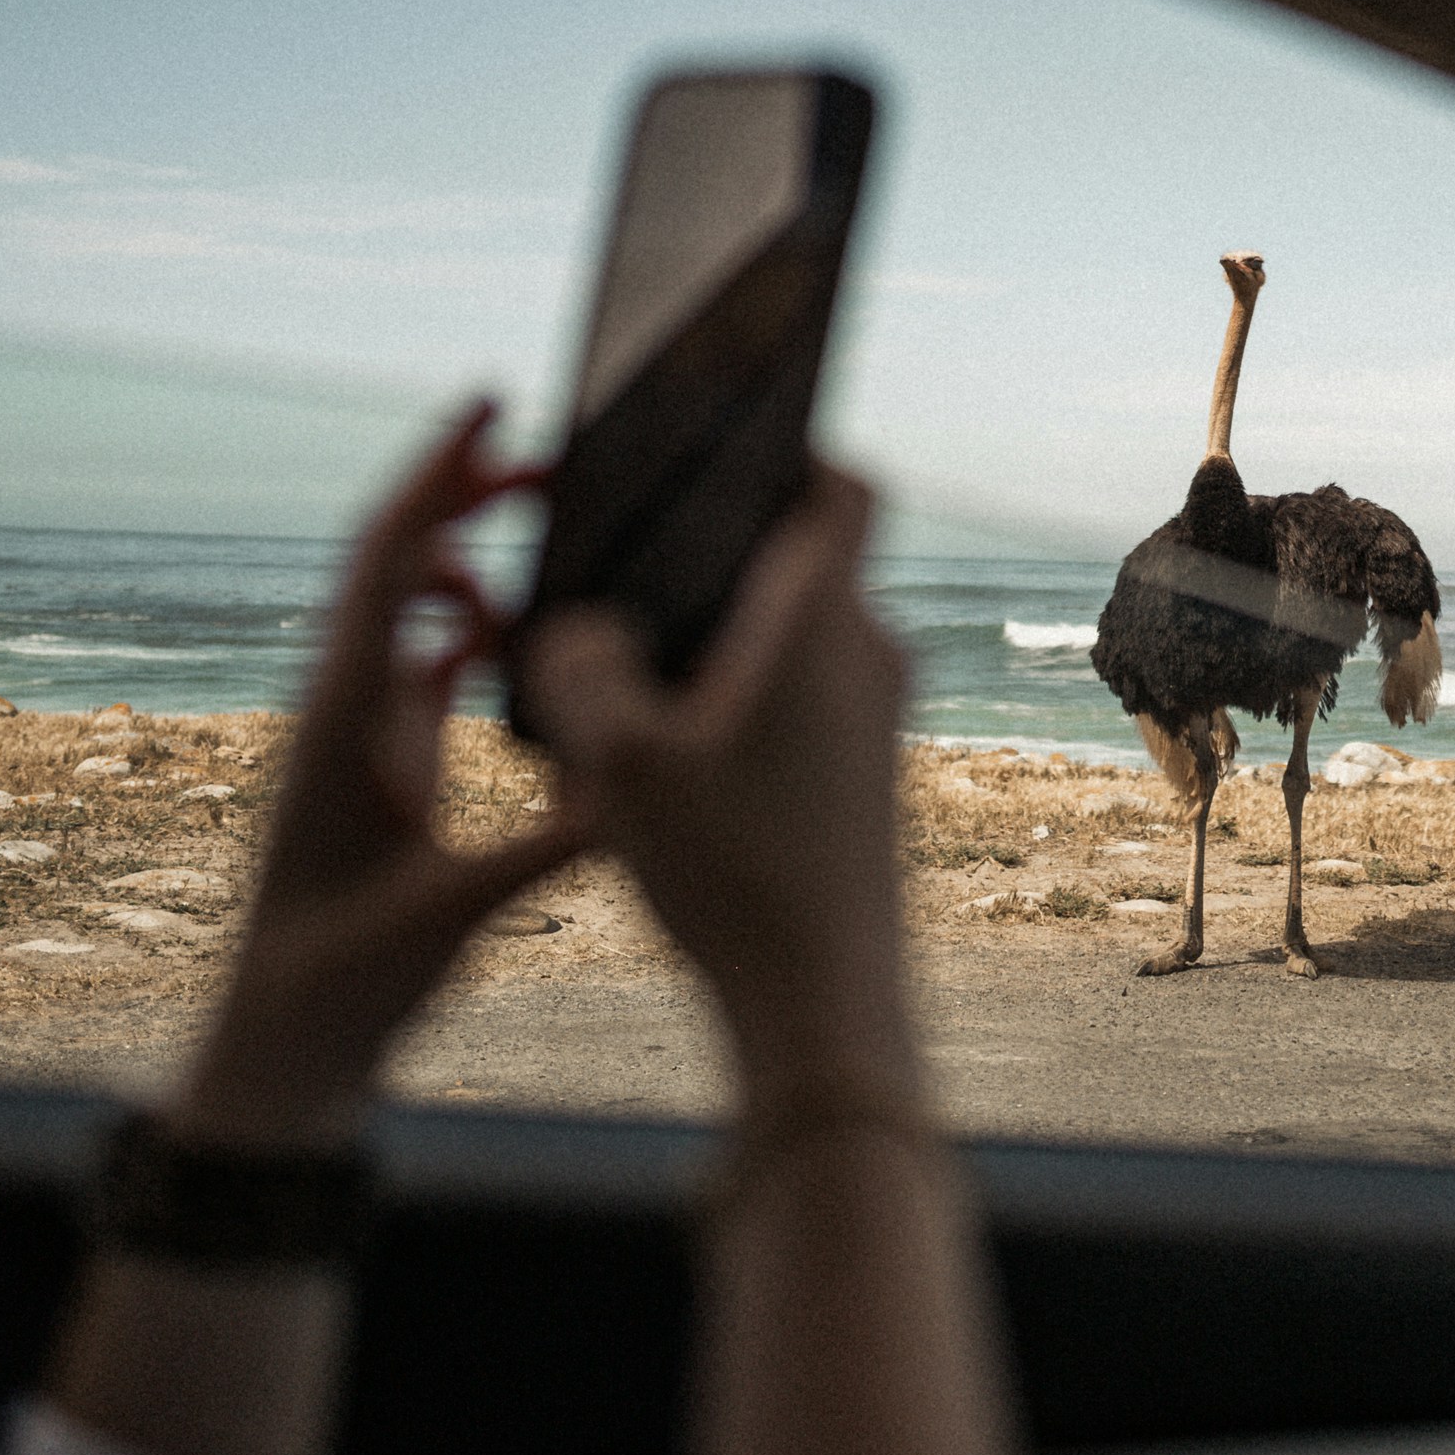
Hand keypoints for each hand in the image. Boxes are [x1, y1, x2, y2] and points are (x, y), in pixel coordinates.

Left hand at [173, 404, 594, 1145]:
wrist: (282, 1039)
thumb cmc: (346, 978)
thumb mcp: (452, 911)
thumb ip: (546, 849)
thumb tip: (644, 786)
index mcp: (349, 712)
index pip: (388, 558)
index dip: (438, 474)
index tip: (492, 403)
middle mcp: (343, 700)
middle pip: (395, 555)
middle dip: (464, 488)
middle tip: (551, 453)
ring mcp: (355, 725)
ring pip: (405, 602)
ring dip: (466, 551)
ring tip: (545, 520)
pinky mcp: (372, 757)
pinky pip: (413, 659)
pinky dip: (461, 621)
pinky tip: (514, 627)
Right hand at [517, 470, 911, 1102]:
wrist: (827, 1009)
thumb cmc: (732, 875)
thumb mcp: (615, 762)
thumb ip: (579, 666)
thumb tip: (580, 628)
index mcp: (821, 620)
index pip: (844, 486)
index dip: (791, 447)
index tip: (721, 445)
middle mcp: (868, 657)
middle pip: (805, 563)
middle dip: (721, 558)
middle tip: (636, 561)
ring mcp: (875, 724)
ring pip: (799, 642)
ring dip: (725, 643)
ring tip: (630, 672)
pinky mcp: (866, 783)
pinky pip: (804, 707)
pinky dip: (742, 708)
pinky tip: (668, 759)